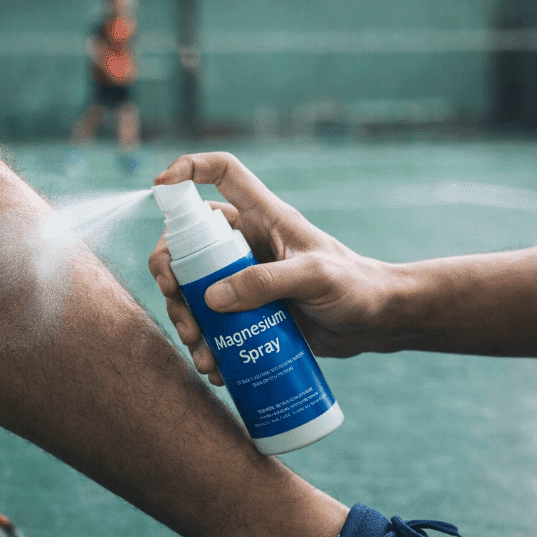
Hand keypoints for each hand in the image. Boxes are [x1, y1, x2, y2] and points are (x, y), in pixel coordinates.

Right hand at [148, 152, 398, 383]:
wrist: (377, 324)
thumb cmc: (355, 286)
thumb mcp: (315, 277)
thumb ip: (267, 282)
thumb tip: (212, 298)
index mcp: (263, 217)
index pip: (221, 174)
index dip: (188, 169)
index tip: (160, 188)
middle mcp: (245, 244)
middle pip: (187, 244)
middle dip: (171, 276)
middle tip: (177, 304)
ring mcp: (242, 279)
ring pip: (192, 291)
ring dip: (185, 319)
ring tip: (202, 353)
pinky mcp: (246, 313)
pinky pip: (212, 325)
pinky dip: (206, 346)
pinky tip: (215, 367)